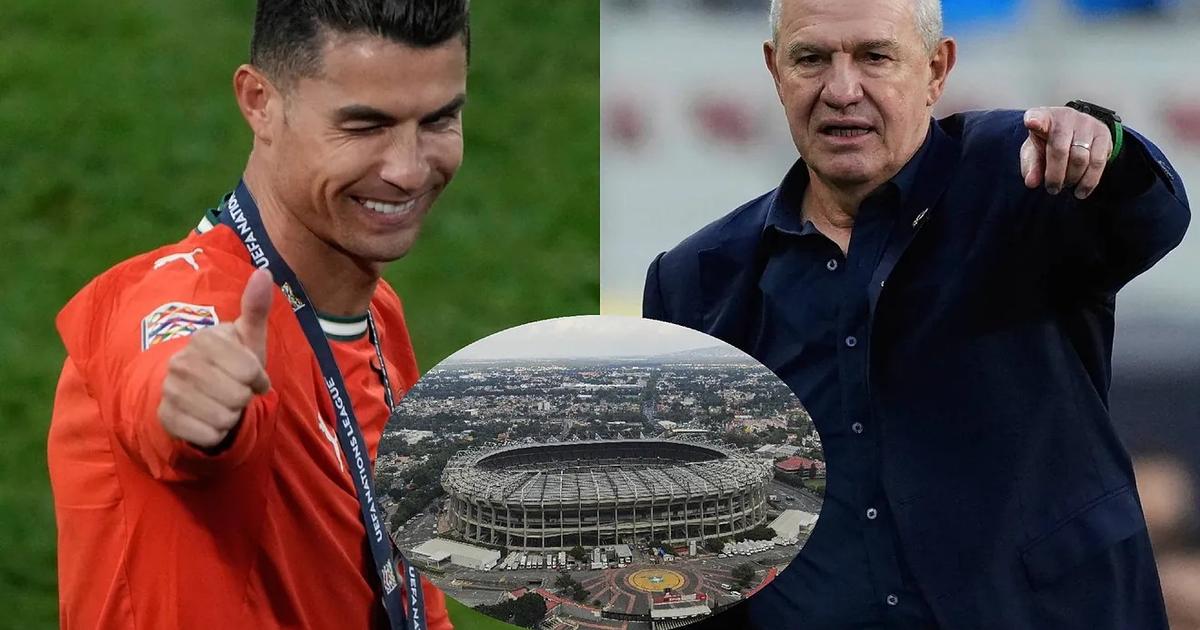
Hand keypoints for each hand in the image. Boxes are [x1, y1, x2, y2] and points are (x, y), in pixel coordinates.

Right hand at [158, 268, 273, 447]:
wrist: (196, 392)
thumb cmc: (231, 364)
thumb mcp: (248, 337)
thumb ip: (256, 308)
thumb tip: (264, 270)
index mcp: (204, 339)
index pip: (250, 370)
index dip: (258, 378)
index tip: (250, 375)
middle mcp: (182, 363)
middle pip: (238, 396)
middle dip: (244, 398)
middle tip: (235, 391)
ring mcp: (170, 390)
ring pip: (224, 417)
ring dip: (231, 416)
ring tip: (222, 403)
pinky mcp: (165, 417)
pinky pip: (208, 435)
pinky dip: (217, 433)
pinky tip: (209, 420)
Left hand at [1020, 107, 1112, 199]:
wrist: (1075, 134)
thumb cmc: (1049, 143)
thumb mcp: (1034, 153)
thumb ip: (1031, 166)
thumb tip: (1031, 182)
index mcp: (1043, 117)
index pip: (1037, 117)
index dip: (1034, 120)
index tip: (1031, 122)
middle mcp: (1066, 117)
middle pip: (1060, 150)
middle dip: (1055, 175)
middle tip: (1052, 189)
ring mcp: (1087, 123)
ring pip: (1080, 159)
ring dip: (1072, 179)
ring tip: (1066, 186)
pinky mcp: (1103, 134)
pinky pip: (1098, 162)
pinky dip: (1089, 181)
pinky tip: (1081, 191)